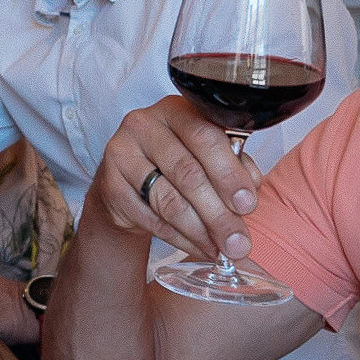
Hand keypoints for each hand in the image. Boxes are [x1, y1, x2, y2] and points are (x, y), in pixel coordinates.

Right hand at [88, 94, 264, 267]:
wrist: (125, 180)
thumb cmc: (174, 162)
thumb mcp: (205, 154)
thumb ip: (232, 164)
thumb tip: (250, 192)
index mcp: (176, 110)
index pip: (205, 137)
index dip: (229, 173)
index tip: (248, 204)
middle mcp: (144, 125)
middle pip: (187, 172)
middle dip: (218, 212)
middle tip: (238, 240)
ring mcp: (121, 153)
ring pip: (168, 200)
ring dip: (200, 230)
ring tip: (221, 249)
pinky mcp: (109, 184)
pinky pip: (150, 218)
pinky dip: (179, 238)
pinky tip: (198, 247)